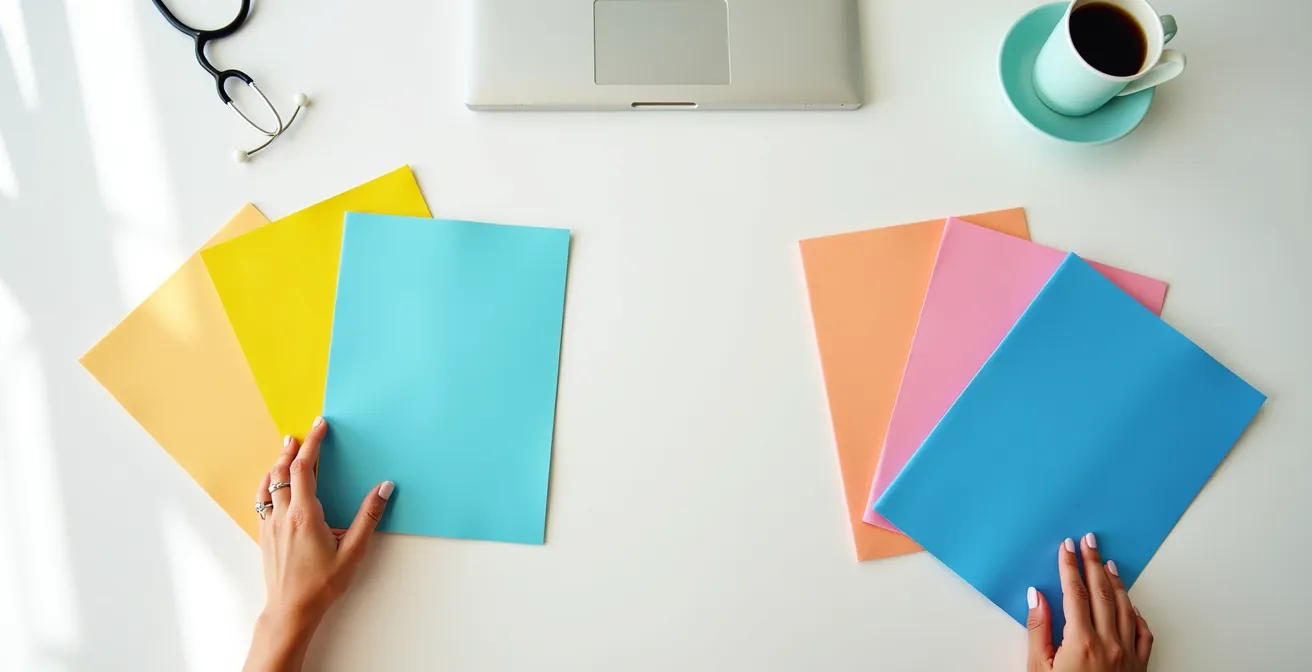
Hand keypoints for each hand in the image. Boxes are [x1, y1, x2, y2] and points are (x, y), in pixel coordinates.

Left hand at [243, 417, 393, 671]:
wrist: (292, 609)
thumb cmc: (323, 583)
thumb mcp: (354, 551)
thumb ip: (368, 516)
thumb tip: (383, 487)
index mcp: (305, 514)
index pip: (303, 468)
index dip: (312, 444)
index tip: (319, 426)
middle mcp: (284, 515)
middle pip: (282, 471)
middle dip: (292, 449)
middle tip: (301, 434)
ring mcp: (270, 525)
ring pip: (268, 485)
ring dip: (277, 465)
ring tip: (285, 451)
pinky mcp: (265, 536)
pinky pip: (261, 501)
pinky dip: (267, 485)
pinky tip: (271, 485)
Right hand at [1026, 534, 1153, 671]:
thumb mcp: (1038, 669)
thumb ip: (1038, 629)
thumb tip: (1037, 597)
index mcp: (1081, 641)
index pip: (1074, 592)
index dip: (1069, 566)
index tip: (1066, 547)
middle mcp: (1109, 644)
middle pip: (1101, 592)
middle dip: (1093, 563)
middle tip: (1089, 541)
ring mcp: (1128, 655)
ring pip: (1124, 607)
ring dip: (1115, 582)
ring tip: (1108, 563)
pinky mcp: (1139, 667)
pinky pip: (1143, 632)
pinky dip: (1135, 614)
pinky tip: (1130, 604)